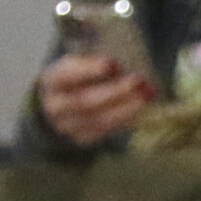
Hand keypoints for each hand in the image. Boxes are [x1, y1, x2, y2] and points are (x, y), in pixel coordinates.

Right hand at [38, 52, 154, 146]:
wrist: (65, 105)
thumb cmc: (80, 78)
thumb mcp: (81, 64)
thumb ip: (97, 63)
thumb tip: (118, 65)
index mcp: (53, 81)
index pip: (67, 76)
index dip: (89, 70)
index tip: (113, 63)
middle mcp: (56, 106)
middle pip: (85, 101)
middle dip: (115, 91)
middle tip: (139, 80)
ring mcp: (69, 125)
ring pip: (99, 120)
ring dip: (127, 107)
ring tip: (147, 95)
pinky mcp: (84, 138)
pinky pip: (107, 130)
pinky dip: (127, 118)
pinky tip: (142, 107)